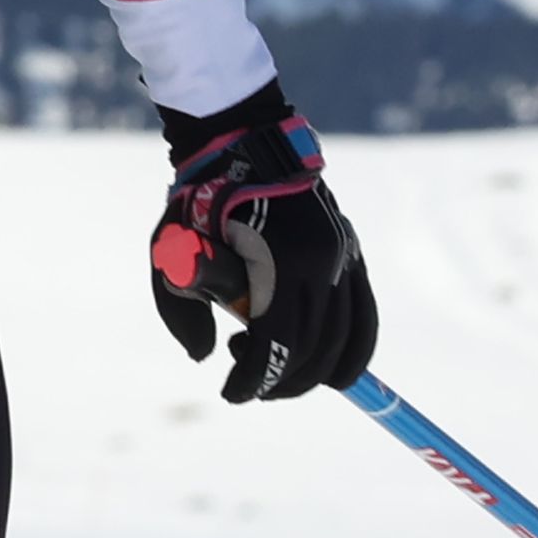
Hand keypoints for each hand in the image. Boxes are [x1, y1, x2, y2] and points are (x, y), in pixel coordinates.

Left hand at [146, 88, 373, 404]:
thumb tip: (206, 357)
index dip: (256, 379)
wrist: (243, 146)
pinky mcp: (352, 254)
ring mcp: (343, 257)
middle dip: (281, 381)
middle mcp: (322, 262)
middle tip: (250, 383)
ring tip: (274, 362)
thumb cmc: (199, 202)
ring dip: (312, 372)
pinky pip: (365, 318)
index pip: (279, 344)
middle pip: (315, 350)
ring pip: (346, 342)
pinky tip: (327, 369)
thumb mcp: (172, 251)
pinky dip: (351, 353)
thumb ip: (182, 310)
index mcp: (279, 261)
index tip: (232, 392)